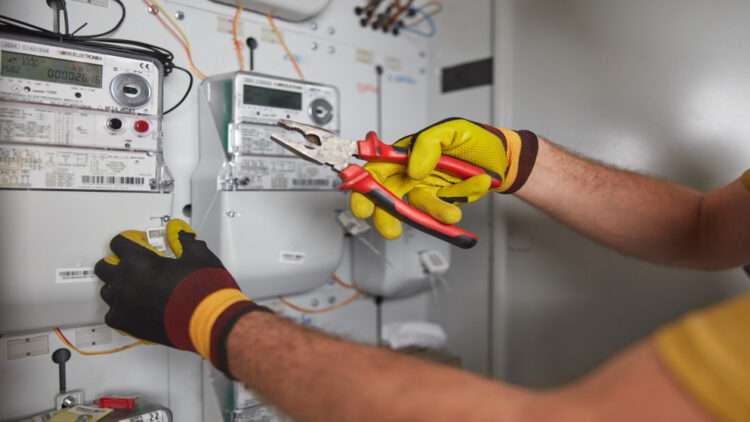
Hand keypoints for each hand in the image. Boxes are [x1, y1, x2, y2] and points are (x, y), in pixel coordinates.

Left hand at [95, 219, 269, 374]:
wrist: (209, 319)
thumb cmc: (202, 291)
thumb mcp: (199, 256)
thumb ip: (185, 243)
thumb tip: (183, 239)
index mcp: (139, 261)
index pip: (118, 243)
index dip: (127, 242)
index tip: (133, 244)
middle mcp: (126, 281)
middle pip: (103, 267)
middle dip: (115, 264)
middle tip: (130, 265)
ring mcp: (124, 304)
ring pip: (107, 291)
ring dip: (117, 287)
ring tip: (133, 287)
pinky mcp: (128, 324)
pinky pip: (112, 315)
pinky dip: (121, 311)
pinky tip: (133, 308)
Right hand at [351, 118, 538, 238]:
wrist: (502, 158)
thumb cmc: (474, 139)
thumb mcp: (452, 130)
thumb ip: (428, 144)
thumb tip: (412, 167)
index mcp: (405, 153)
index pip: (377, 169)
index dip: (364, 187)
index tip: (363, 205)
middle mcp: (411, 174)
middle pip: (388, 197)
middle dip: (387, 216)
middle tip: (391, 229)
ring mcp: (426, 190)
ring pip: (419, 208)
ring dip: (434, 212)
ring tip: (452, 214)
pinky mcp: (442, 204)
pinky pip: (444, 211)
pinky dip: (462, 200)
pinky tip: (477, 186)